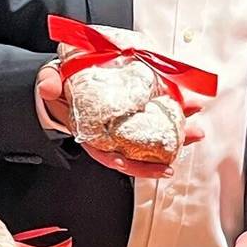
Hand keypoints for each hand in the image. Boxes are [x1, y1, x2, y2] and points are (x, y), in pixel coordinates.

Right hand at [38, 63, 205, 180]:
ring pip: (151, 135)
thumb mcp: (48, 83)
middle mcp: (108, 133)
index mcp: (88, 131)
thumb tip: (49, 86)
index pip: (110, 155)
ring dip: (176, 131)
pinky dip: (169, 114)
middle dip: (168, 149)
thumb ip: (48, 84)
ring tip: (198, 127)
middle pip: (140, 149)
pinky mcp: (130, 110)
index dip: (132, 165)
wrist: (60, 78)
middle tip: (192, 136)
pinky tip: (186, 109)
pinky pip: (151, 118)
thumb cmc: (57, 86)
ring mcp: (121, 124)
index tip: (153, 168)